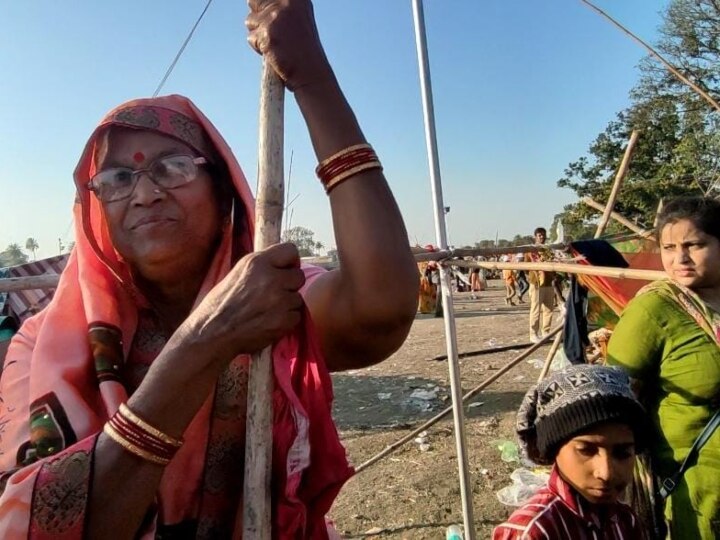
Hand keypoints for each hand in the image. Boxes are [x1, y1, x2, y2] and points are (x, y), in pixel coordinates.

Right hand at [184, 242, 305, 358]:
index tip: (284, 270)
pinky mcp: (284, 320)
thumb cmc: (220, 304)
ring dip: (287, 305)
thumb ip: (261, 267)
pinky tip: (269, 322)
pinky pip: (296, 316)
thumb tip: (281, 264)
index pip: (290, 250)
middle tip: (273, 295)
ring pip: (297, 298)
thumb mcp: (237, 273)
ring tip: (267, 310)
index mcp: (257, 262)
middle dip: (289, 285)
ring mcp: (279, 300)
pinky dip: (286, 321)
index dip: (289, 262)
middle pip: (299, 276)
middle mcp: (271, 278)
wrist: (212, 332)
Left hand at [246, 0, 333, 90]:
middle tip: (275, 33)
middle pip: (253, 1)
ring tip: (276, 45)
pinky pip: (251, 37)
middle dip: (259, 18)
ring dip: (259, 34)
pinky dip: (259, 47)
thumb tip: (252, 1)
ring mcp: (276, 17)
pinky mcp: (267, 33)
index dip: (263, 7)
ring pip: (250, 20)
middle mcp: (287, 2)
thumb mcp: (296, 21)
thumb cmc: (302, 51)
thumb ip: (278, 9)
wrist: (310, 73)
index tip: (273, 23)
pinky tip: (274, 53)